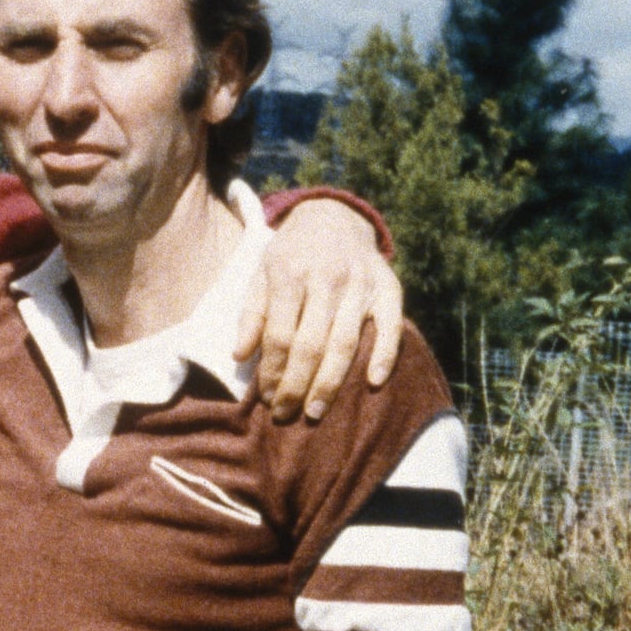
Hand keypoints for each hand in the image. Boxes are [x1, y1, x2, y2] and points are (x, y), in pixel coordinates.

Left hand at [238, 195, 404, 419]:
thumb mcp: (262, 272)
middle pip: (311, 345)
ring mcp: (360, 284)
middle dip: (296, 386)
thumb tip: (240, 355)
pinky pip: (391, 325)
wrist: (334, 215)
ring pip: (345, 343)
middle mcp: (327, 279)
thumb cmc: (292, 252)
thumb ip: (252, 312)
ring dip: (330, 383)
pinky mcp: (388, 287)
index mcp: (290, 274)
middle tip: (286, 414)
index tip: (266, 397)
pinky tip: (374, 382)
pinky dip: (385, 355)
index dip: (272, 371)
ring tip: (316, 411)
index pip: (280, 335)